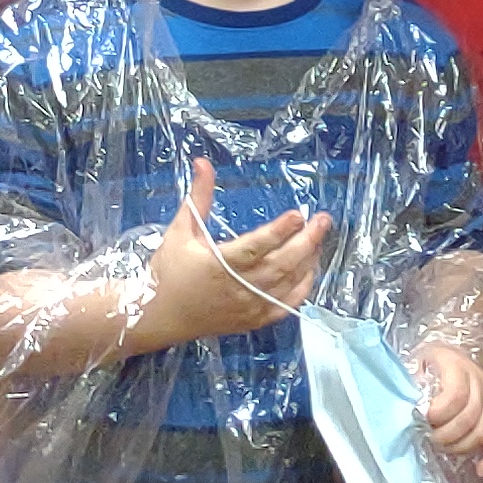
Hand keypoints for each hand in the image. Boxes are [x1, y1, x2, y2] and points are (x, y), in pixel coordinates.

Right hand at [145, 161, 326, 346]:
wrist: (159, 316)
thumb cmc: (169, 271)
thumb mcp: (180, 230)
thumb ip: (198, 197)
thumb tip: (203, 162)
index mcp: (218, 264)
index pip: (256, 246)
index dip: (279, 231)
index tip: (299, 214)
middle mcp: (238, 287)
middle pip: (281, 264)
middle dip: (306, 241)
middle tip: (323, 220)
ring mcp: (248, 306)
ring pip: (288, 284)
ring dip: (308, 260)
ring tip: (319, 237)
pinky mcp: (254, 320)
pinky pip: (286, 305)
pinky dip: (302, 288)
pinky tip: (310, 269)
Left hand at [411, 342, 482, 478]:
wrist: (448, 353)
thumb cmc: (426, 364)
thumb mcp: (413, 365)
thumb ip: (411, 385)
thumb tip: (411, 410)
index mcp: (457, 366)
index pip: (456, 395)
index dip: (439, 413)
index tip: (422, 419)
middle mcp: (479, 382)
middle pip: (470, 418)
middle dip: (445, 436)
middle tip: (428, 437)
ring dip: (461, 447)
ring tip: (443, 447)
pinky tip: (482, 469)